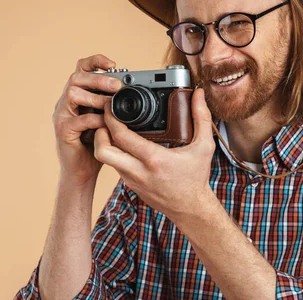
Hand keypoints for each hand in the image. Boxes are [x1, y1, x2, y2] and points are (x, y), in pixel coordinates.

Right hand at [52, 54, 122, 185]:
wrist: (83, 171)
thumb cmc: (97, 143)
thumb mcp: (107, 119)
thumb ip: (113, 104)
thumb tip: (134, 89)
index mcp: (78, 95)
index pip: (81, 68)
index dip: (95, 61)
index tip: (113, 63)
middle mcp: (66, 102)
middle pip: (76, 77)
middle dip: (98, 78)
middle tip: (117, 86)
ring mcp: (62, 115)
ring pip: (72, 93)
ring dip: (95, 97)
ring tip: (110, 105)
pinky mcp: (63, 131)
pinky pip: (78, 119)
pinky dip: (95, 120)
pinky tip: (106, 125)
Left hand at [93, 88, 215, 220]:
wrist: (191, 209)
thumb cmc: (197, 178)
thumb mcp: (204, 146)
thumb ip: (201, 117)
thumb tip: (198, 94)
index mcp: (155, 159)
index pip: (121, 136)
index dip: (110, 118)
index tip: (110, 106)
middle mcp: (139, 171)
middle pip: (102, 151)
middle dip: (98, 131)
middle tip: (104, 119)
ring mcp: (132, 180)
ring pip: (106, 159)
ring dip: (104, 142)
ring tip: (111, 128)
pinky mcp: (131, 185)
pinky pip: (115, 166)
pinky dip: (114, 153)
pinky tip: (121, 144)